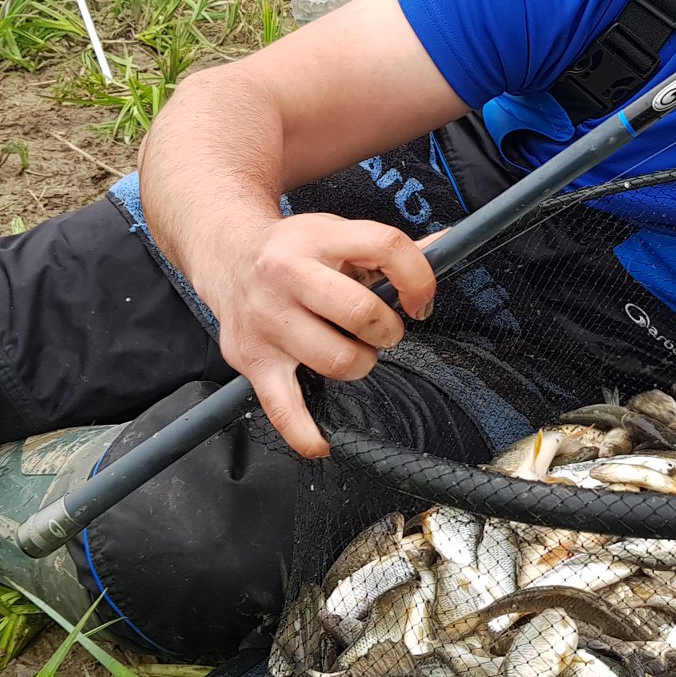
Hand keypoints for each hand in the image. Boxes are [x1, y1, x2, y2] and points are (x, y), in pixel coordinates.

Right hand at [205, 214, 437, 456]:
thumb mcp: (340, 234)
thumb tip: (447, 245)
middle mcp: (288, 275)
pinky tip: (322, 442)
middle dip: (387, 329)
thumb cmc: (297, 252)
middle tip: (381, 331)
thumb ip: (391, 250)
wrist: (228, 257)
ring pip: (337, 361)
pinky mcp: (253, 360)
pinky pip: (282, 408)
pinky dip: (305, 432)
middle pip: (361, 312)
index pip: (387, 247)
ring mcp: (268, 320)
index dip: (419, 279)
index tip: (419, 303)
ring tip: (351, 352)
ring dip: (360, 364)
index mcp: (320, 238)